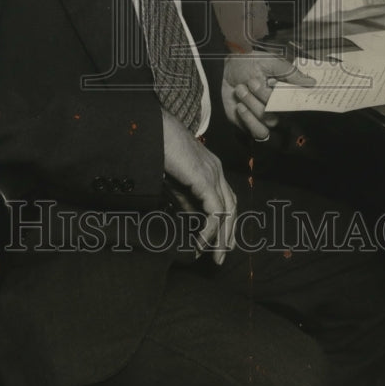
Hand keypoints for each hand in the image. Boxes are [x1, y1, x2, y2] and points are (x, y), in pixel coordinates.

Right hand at [161, 109, 235, 263]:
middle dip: (228, 233)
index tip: (221, 242)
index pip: (226, 198)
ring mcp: (213, 173)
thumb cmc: (160, 149)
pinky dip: (211, 228)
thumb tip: (194, 220)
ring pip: (228, 210)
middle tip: (222, 254)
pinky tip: (202, 241)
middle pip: (231, 206)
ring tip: (215, 255)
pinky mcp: (205, 178)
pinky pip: (215, 210)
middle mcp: (217, 170)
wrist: (153, 130)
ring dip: (223, 235)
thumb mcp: (174, 181)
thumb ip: (186, 199)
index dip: (226, 221)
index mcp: (211, 168)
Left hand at [222, 53, 314, 140]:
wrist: (231, 65)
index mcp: (286, 95)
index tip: (276, 89)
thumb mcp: (273, 62)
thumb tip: (312, 82)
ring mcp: (263, 118)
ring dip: (252, 105)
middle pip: (276, 114)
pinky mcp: (248, 124)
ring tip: (240, 89)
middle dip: (262, 96)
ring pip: (265, 122)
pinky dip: (247, 119)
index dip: (290, 102)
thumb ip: (291, 73)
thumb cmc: (254, 62)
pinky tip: (239, 106)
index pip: (296, 105)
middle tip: (252, 81)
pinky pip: (254, 131)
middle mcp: (278, 109)